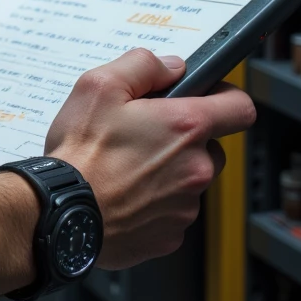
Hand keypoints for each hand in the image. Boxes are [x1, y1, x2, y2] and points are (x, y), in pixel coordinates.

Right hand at [44, 47, 254, 270]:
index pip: (240, 107)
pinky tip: (124, 192)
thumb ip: (144, 65)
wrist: (60, 212)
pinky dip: (154, 202)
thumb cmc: (80, 153)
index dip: (225, 97)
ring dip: (169, 171)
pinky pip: (172, 211)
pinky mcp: (171, 235)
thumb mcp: (100, 85)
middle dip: (186, 139)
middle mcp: (195, 168)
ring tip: (126, 166)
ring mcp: (186, 206)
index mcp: (185, 127)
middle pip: (212, 146)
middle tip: (146, 134)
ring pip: (190, 180)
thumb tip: (172, 67)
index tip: (208, 97)